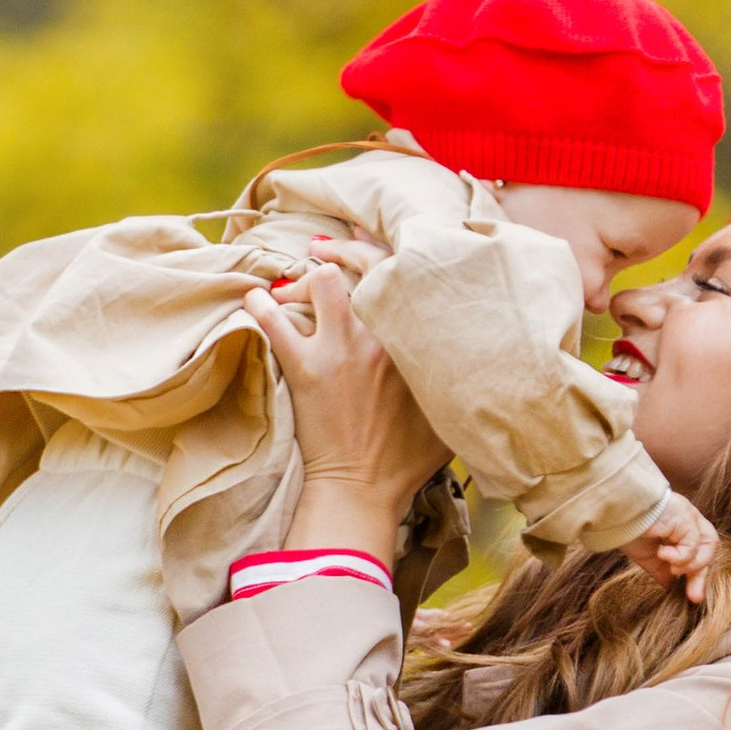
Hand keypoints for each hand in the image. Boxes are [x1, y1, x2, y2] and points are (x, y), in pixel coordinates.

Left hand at [246, 259, 448, 564]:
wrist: (365, 488)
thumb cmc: (408, 458)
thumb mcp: (449, 414)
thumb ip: (456, 377)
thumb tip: (476, 355)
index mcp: (416, 342)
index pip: (405, 276)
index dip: (386, 250)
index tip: (371, 241)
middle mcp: (381, 336)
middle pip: (364, 268)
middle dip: (342, 249)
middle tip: (323, 247)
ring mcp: (341, 350)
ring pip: (322, 283)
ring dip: (303, 279)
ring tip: (289, 284)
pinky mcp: (305, 368)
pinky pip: (276, 323)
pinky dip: (261, 306)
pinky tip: (254, 299)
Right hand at [621, 490, 718, 604]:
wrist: (614, 512)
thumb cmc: (626, 528)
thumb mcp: (647, 555)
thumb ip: (662, 570)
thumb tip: (671, 587)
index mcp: (681, 525)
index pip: (699, 552)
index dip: (697, 574)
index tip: (692, 596)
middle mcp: (688, 518)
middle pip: (709, 547)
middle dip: (701, 574)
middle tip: (693, 596)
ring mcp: (688, 514)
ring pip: (708, 544)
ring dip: (692, 564)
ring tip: (672, 570)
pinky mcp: (684, 515)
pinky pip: (692, 543)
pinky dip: (680, 556)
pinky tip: (662, 554)